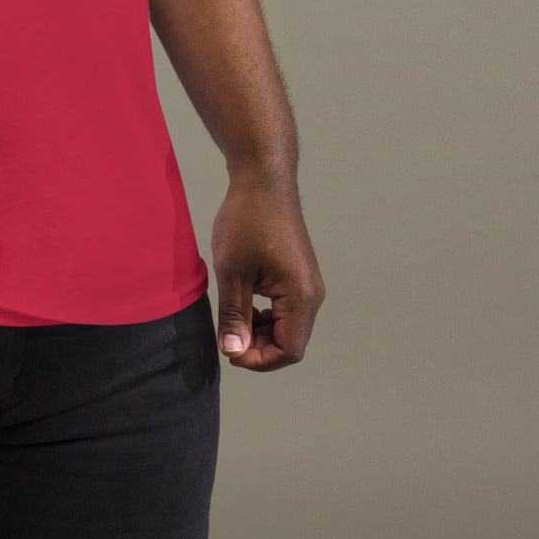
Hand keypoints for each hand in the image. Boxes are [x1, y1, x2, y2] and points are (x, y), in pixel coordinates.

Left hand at [210, 169, 324, 370]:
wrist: (263, 179)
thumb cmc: (247, 220)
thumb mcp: (232, 271)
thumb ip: (233, 314)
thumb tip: (233, 351)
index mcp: (301, 297)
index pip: (288, 351)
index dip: (258, 359)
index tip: (229, 349)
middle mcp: (312, 295)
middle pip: (289, 342)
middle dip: (257, 346)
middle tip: (226, 333)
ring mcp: (308, 285)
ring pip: (286, 327)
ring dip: (259, 331)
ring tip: (232, 316)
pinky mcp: (299, 276)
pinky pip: (285, 310)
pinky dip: (264, 315)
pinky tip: (243, 301)